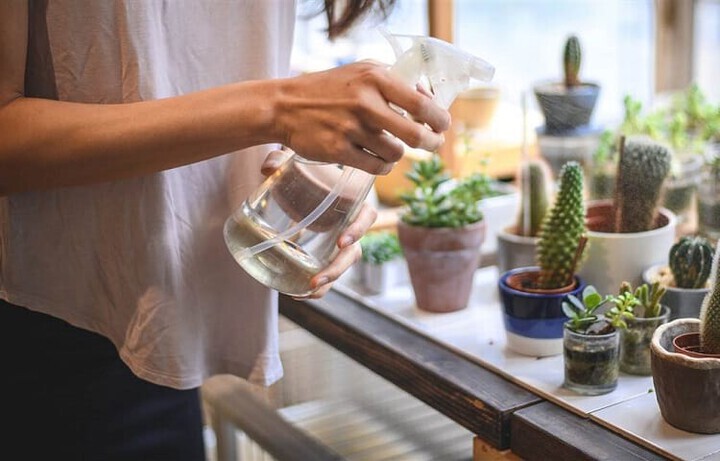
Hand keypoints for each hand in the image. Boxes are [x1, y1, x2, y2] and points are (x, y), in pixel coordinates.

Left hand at [259, 151, 375, 298]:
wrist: (300, 183)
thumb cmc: (306, 172)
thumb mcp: (294, 164)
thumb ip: (280, 162)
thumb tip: (267, 167)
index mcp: (352, 203)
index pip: (366, 217)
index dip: (358, 230)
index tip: (342, 241)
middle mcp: (349, 227)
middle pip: (353, 253)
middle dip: (337, 268)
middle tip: (317, 278)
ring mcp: (337, 244)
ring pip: (340, 268)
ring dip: (328, 283)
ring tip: (307, 290)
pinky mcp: (324, 255)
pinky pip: (326, 275)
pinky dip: (315, 289)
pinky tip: (296, 293)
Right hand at [274, 61, 450, 174]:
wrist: (284, 105)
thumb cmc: (329, 89)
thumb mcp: (362, 72)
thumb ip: (395, 83)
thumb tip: (431, 102)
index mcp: (375, 77)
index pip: (421, 103)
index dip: (439, 119)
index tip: (442, 125)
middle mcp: (365, 102)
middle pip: (415, 135)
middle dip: (430, 143)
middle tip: (431, 144)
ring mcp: (351, 128)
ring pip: (395, 154)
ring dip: (396, 154)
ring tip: (387, 147)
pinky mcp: (338, 150)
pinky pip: (376, 166)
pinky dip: (381, 166)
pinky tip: (375, 159)